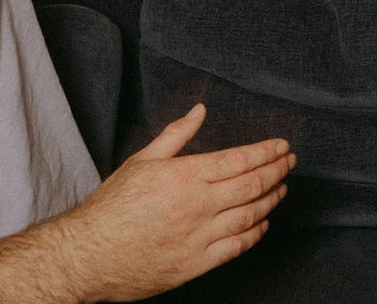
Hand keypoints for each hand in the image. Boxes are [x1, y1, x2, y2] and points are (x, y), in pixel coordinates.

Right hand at [61, 104, 293, 300]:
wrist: (85, 256)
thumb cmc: (111, 207)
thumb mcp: (142, 161)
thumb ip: (176, 134)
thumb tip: (200, 110)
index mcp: (187, 176)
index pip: (240, 160)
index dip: (267, 152)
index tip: (283, 146)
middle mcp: (198, 206)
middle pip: (252, 185)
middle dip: (277, 170)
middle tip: (290, 162)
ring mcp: (198, 237)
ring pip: (250, 215)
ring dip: (271, 199)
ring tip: (282, 187)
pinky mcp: (194, 265)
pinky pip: (235, 247)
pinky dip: (255, 233)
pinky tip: (263, 222)